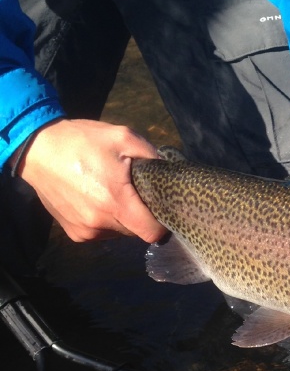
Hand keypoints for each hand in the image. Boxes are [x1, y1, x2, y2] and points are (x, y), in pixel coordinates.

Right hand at [16, 118, 166, 242]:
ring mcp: (85, 231)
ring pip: (119, 232)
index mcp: (115, 202)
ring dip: (122, 217)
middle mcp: (100, 223)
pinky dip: (105, 220)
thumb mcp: (124, 137)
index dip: (161, 222)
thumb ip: (153, 157)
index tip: (161, 206)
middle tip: (133, 191)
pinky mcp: (74, 233)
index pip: (152, 232)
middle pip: (136, 231)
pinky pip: (101, 232)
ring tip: (111, 191)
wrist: (37, 149)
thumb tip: (170, 173)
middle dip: (141, 214)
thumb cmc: (82, 141)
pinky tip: (96, 199)